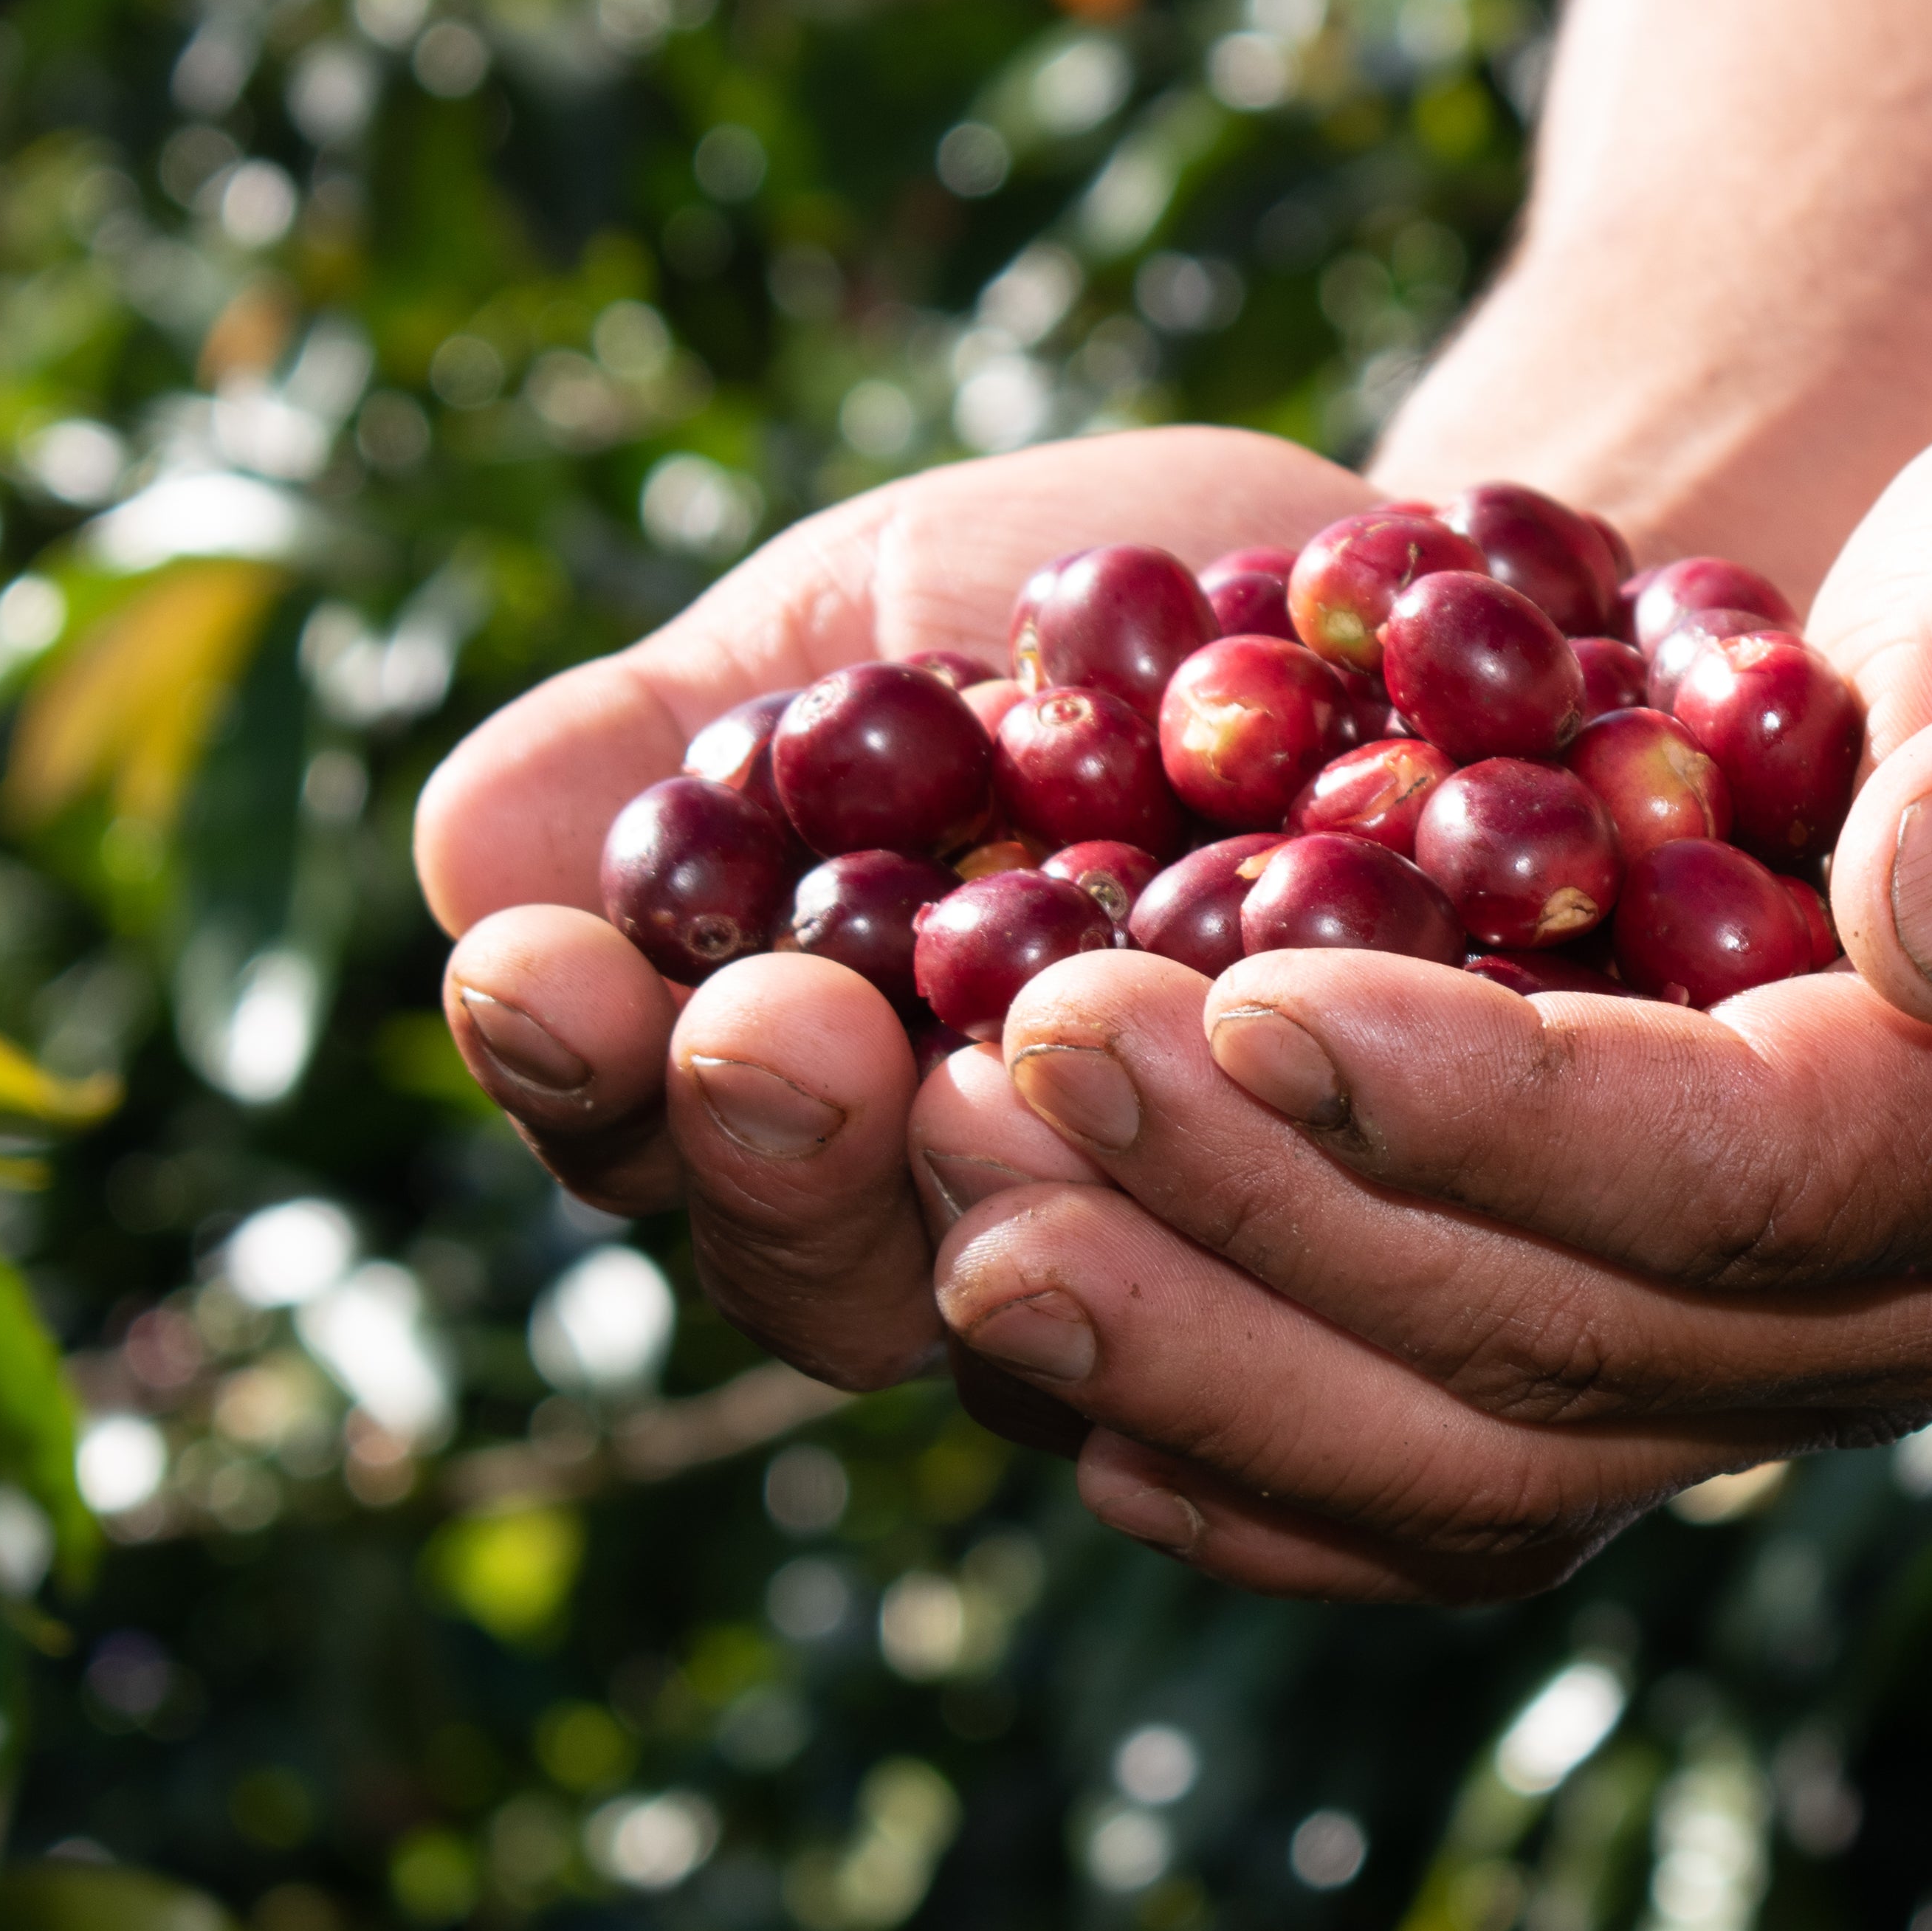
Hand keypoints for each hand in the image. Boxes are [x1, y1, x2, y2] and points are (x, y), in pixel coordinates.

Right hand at [415, 426, 1371, 1431]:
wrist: (1455, 607)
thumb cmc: (1112, 612)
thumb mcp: (872, 614)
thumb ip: (681, 735)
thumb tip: (477, 860)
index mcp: (800, 1086)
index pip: (638, 1131)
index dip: (574, 1068)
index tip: (542, 968)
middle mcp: (974, 1222)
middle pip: (824, 1274)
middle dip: (776, 1154)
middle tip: (779, 1035)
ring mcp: (1189, 1271)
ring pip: (1068, 1323)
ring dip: (1019, 1196)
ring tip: (1001, 1066)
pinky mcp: (1411, 1266)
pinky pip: (1339, 1276)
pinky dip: (1303, 1170)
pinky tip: (1281, 1065)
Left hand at [915, 391, 1931, 1598]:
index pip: (1732, 1174)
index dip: (1475, 1108)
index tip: (1228, 996)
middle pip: (1562, 1338)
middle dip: (1259, 1216)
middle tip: (996, 1079)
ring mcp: (1813, 1372)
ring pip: (1479, 1453)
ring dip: (1201, 1349)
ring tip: (959, 1210)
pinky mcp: (1695, 1368)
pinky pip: (1463, 1489)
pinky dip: (1256, 1456)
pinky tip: (1060, 1378)